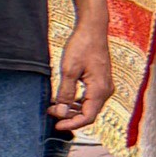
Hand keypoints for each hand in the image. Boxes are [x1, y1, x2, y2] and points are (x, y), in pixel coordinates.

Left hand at [52, 18, 112, 132]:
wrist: (92, 30)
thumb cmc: (81, 47)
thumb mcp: (68, 70)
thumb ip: (64, 93)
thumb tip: (60, 112)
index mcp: (100, 90)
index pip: (88, 117)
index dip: (71, 124)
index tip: (55, 126)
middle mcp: (105, 90)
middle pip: (88, 113)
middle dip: (69, 116)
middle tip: (49, 112)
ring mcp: (103, 86)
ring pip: (87, 106)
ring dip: (70, 109)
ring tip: (52, 106)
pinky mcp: (99, 82)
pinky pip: (88, 98)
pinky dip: (74, 101)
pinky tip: (61, 99)